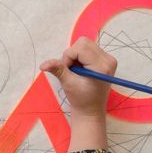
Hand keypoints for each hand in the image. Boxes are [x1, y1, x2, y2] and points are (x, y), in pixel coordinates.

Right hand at [40, 37, 114, 151]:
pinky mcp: (106, 60)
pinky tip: (82, 69)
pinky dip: (80, 56)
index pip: (80, 48)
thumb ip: (58, 70)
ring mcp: (109, 59)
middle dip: (72, 54)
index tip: (67, 71)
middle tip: (71, 70)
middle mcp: (108, 60)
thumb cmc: (81, 99)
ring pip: (85, 44)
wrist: (91, 109)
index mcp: (101, 66)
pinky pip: (89, 48)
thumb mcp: (68, 84)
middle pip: (83, 42)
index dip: (68, 57)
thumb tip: (43, 64)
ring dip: (75, 55)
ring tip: (77, 70)